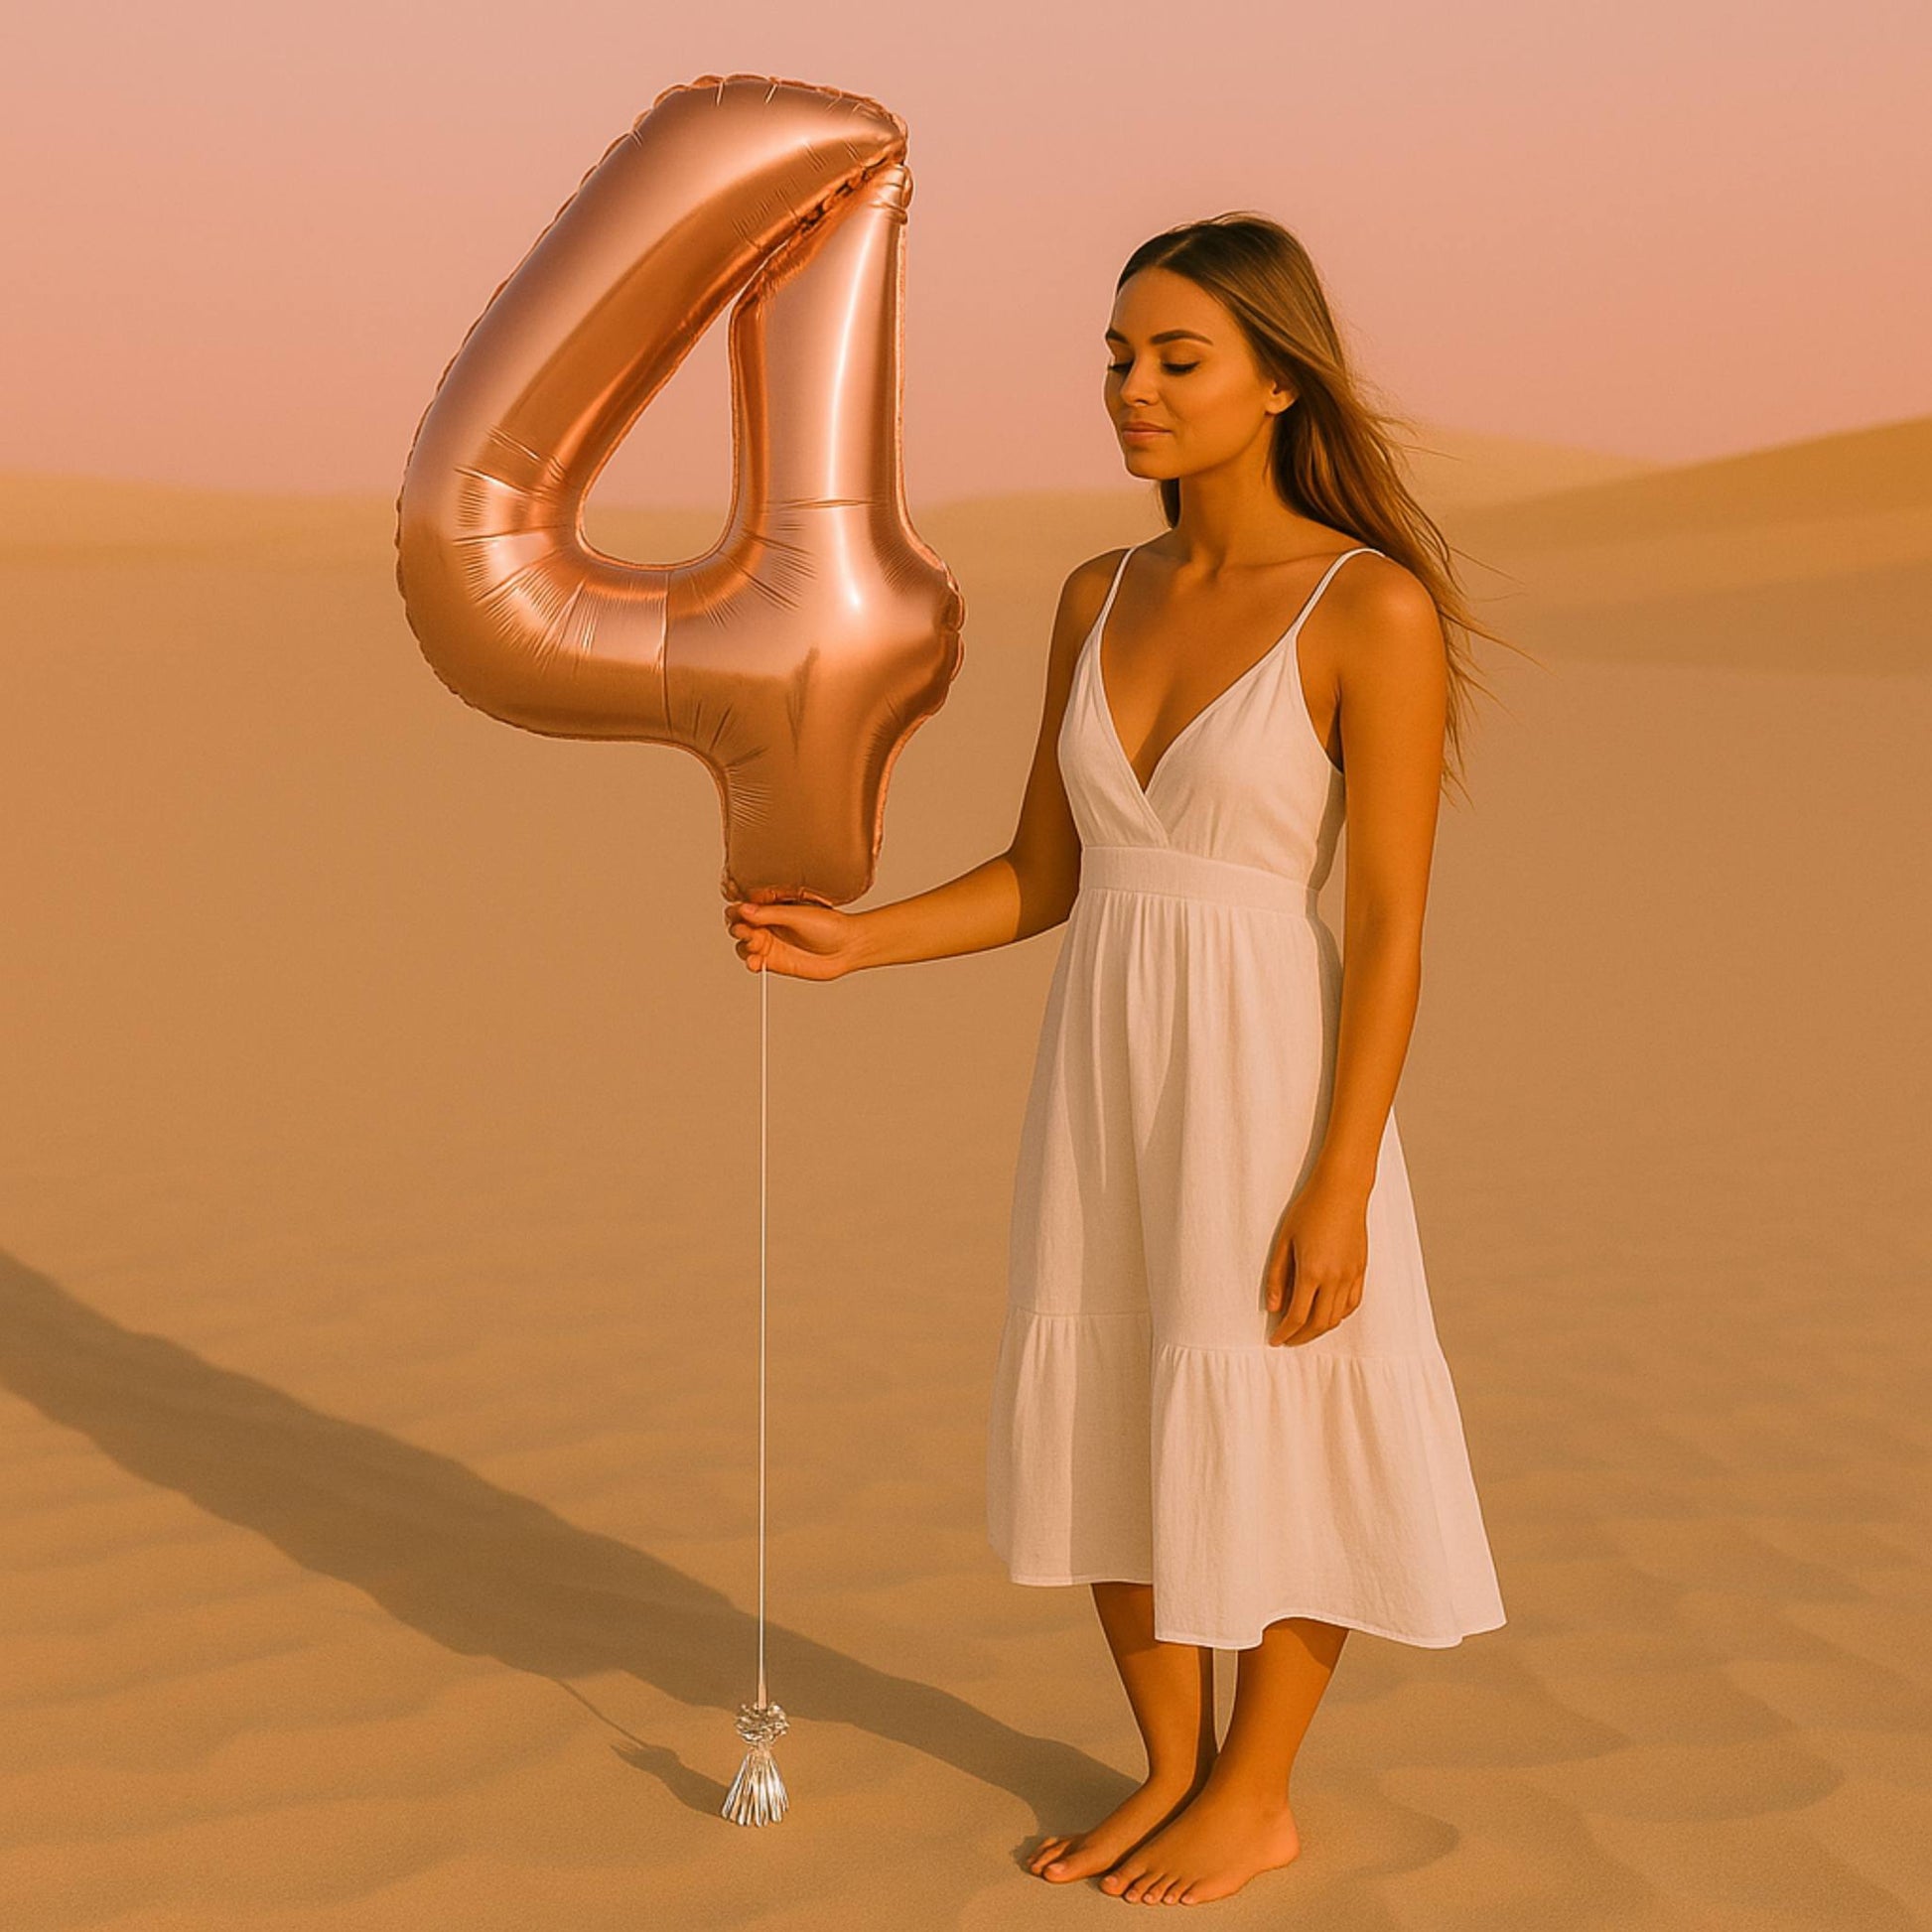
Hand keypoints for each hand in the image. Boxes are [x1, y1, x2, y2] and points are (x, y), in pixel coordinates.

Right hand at [723, 895, 866, 980]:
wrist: (848, 946)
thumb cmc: (830, 926)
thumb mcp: (797, 915)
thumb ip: (770, 914)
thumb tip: (745, 909)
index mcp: (772, 909)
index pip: (744, 909)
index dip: (738, 912)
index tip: (739, 913)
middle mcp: (770, 926)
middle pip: (740, 928)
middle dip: (739, 929)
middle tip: (748, 931)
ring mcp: (772, 945)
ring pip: (744, 947)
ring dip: (744, 947)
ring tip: (756, 945)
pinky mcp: (776, 963)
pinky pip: (756, 964)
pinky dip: (751, 964)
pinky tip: (755, 962)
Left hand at [1262, 1171, 1367, 1345]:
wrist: (1342, 1190)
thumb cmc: (1309, 1210)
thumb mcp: (1284, 1241)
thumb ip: (1278, 1277)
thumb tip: (1274, 1308)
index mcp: (1312, 1271)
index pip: (1298, 1316)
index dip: (1285, 1333)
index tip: (1275, 1340)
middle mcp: (1335, 1278)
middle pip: (1319, 1323)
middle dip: (1302, 1337)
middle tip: (1288, 1339)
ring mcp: (1351, 1275)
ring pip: (1338, 1317)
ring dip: (1320, 1329)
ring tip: (1304, 1329)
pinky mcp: (1361, 1269)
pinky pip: (1352, 1303)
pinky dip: (1339, 1315)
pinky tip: (1327, 1314)